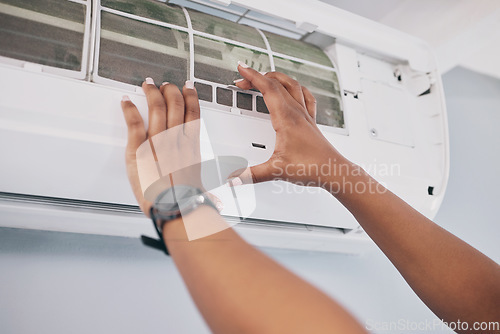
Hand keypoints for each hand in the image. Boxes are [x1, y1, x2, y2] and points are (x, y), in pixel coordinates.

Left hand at [121, 79, 201, 216]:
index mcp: (192, 147)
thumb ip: (207, 191)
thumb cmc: (186, 200)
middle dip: (171, 90)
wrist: (174, 207)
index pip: (193, 113)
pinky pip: (134, 122)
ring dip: (152, 93)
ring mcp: (157, 142)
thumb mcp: (202, 191)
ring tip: (148, 85)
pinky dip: (129, 109)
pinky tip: (126, 100)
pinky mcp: (138, 150)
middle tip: (166, 85)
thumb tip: (216, 202)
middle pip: (175, 105)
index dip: (191, 97)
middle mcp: (176, 140)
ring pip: (157, 107)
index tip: (188, 88)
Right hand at [233, 65, 349, 186]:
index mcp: (286, 118)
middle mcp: (297, 112)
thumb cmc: (311, 168)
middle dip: (257, 77)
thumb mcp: (275, 171)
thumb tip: (233, 178)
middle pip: (276, 83)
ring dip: (276, 78)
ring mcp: (305, 115)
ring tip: (264, 78)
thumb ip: (251, 175)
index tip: (241, 68)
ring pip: (291, 85)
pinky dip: (295, 88)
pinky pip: (305, 96)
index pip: (267, 88)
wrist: (334, 171)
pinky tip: (293, 90)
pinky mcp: (310, 121)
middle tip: (243, 79)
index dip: (252, 76)